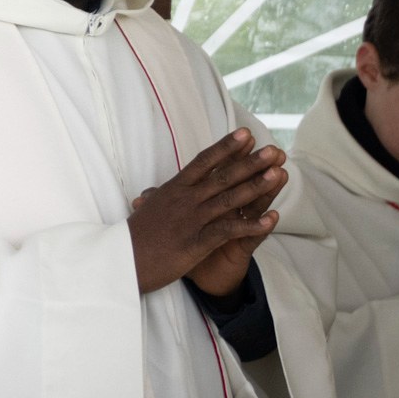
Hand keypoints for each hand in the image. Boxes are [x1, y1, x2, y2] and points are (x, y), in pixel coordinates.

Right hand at [127, 130, 285, 294]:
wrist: (119, 263)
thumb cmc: (134, 238)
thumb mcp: (147, 212)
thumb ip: (157, 199)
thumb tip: (150, 194)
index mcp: (174, 189)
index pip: (204, 162)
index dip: (226, 147)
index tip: (246, 134)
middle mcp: (185, 200)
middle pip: (222, 176)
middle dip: (250, 162)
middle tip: (274, 149)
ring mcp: (191, 220)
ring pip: (229, 199)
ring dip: (256, 186)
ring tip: (279, 173)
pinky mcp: (195, 242)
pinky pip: (227, 231)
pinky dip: (251, 225)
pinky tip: (271, 219)